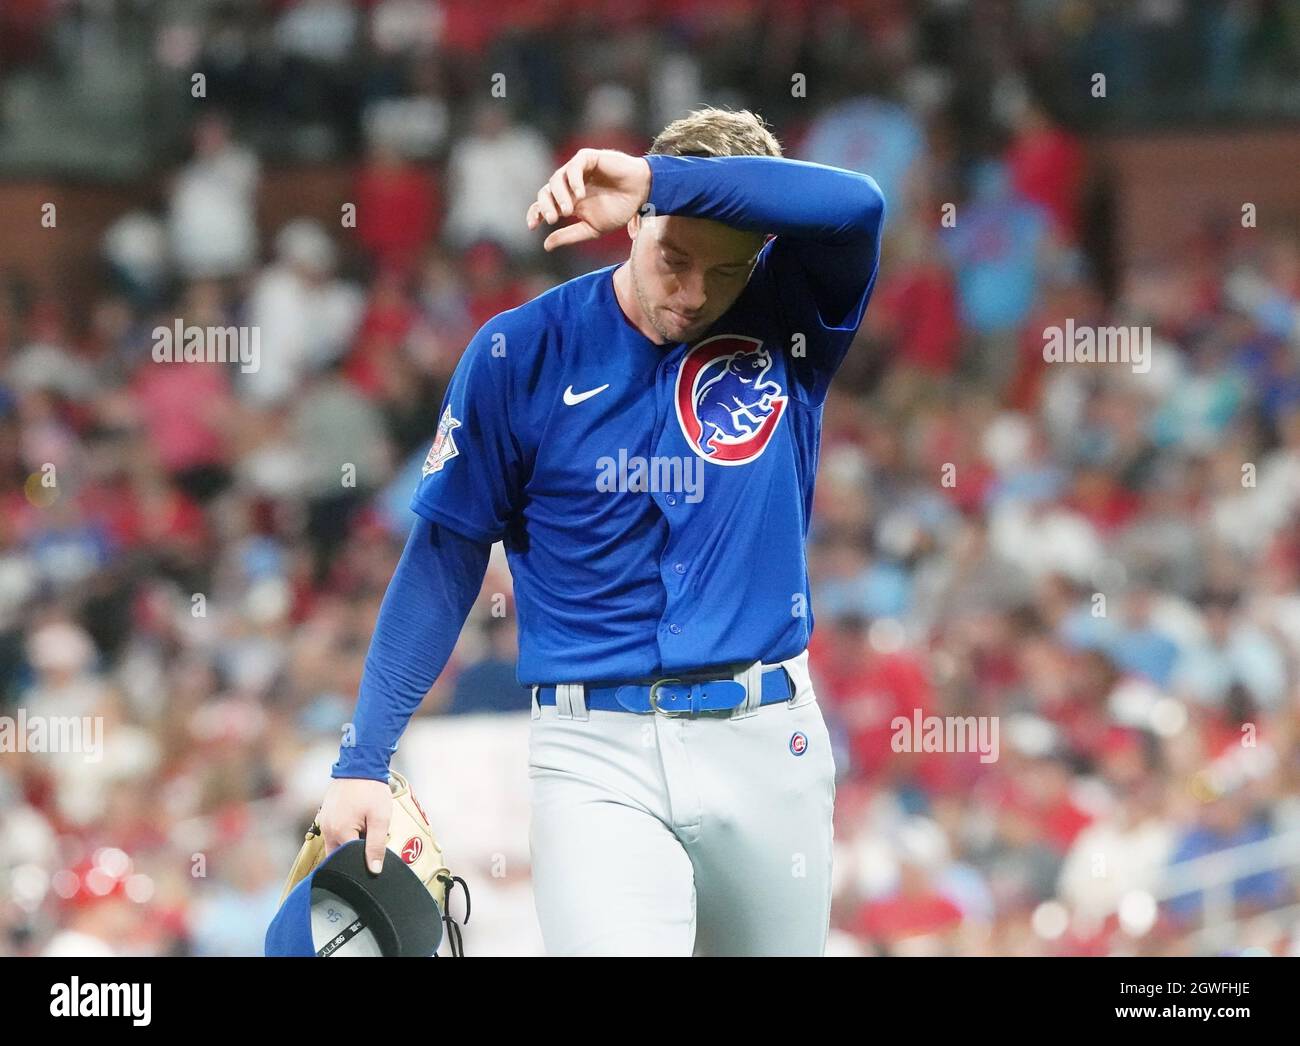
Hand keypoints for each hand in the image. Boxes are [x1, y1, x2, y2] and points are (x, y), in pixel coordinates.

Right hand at [319, 777, 392, 873]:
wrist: (360, 765)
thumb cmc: (372, 790)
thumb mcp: (380, 818)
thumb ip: (376, 845)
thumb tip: (374, 870)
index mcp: (340, 833)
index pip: (349, 861)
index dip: (362, 863)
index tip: (374, 861)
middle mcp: (327, 830)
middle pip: (339, 856)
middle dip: (353, 856)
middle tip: (370, 847)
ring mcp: (324, 822)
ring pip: (336, 845)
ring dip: (349, 845)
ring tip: (365, 833)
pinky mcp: (325, 815)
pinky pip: (333, 833)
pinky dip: (344, 835)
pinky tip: (358, 825)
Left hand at [526, 149, 651, 251]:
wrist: (640, 194)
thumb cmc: (618, 210)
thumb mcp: (591, 229)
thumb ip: (569, 235)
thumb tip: (546, 245)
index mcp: (566, 200)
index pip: (543, 204)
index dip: (535, 213)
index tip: (533, 226)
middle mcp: (568, 184)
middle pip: (545, 192)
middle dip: (546, 206)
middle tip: (553, 220)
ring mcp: (576, 170)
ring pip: (556, 179)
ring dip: (559, 196)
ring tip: (568, 211)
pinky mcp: (588, 158)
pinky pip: (574, 166)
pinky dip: (573, 180)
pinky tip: (580, 194)